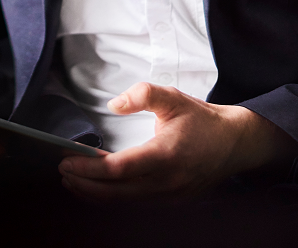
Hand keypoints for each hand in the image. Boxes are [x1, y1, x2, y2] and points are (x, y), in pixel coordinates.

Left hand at [59, 82, 295, 199]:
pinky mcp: (171, 200)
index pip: (118, 169)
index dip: (88, 168)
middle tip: (62, 171)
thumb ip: (142, 94)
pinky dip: (112, 196)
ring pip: (123, 201)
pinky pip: (135, 202)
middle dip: (84, 184)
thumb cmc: (202, 121)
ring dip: (95, 193)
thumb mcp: (173, 98)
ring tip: (72, 181)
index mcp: (165, 156)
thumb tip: (114, 104)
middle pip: (115, 192)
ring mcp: (169, 195)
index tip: (66, 159)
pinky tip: (99, 187)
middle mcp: (166, 182)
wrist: (235, 143)